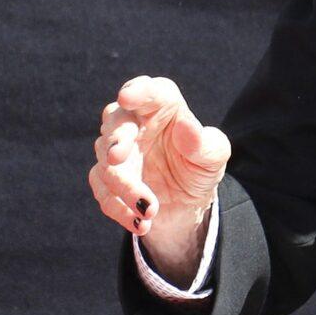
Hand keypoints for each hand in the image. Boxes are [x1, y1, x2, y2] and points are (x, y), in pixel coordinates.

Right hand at [91, 75, 228, 253]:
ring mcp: (115, 150)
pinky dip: (119, 208)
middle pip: (116, 124)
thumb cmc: (200, 166)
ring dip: (124, 187)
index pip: (149, 91)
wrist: (186, 202)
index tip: (127, 97)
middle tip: (117, 157)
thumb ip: (203, 142)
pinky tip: (141, 224)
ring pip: (107, 162)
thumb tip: (187, 127)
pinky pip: (103, 191)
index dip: (137, 91)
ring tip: (150, 210)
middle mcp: (133, 122)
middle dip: (115, 140)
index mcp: (162, 106)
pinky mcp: (105, 177)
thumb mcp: (212, 157)